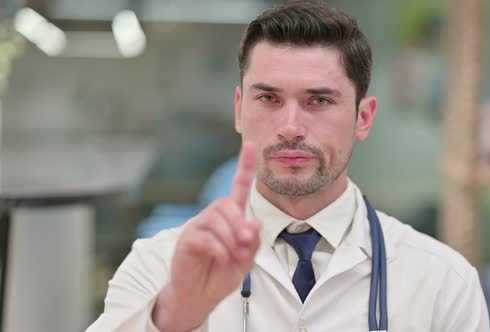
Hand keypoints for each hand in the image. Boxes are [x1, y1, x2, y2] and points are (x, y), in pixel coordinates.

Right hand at [153, 142, 260, 331]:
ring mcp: (198, 226)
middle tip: (246, 246)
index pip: (238, 187)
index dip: (245, 166)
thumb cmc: (222, 274)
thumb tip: (255, 222)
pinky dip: (219, 250)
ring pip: (217, 220)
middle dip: (240, 226)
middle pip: (227, 205)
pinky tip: (222, 260)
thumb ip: (252, 242)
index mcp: (230, 218)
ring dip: (230, 241)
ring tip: (233, 259)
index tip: (252, 144)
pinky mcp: (186, 239)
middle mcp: (213, 217)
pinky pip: (205, 237)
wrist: (200, 297)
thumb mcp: (246, 261)